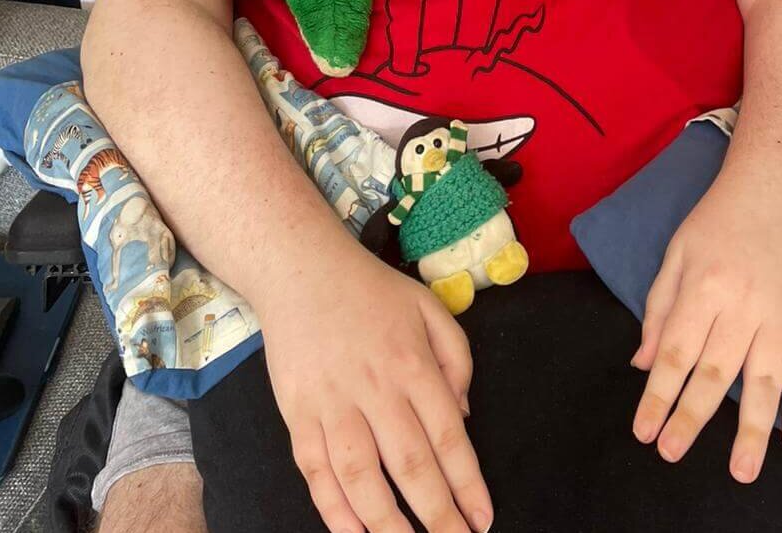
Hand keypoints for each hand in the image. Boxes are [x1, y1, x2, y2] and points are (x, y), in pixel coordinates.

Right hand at [258, 244, 491, 532]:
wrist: (303, 272)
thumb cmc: (372, 292)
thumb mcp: (430, 308)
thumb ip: (457, 359)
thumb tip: (463, 419)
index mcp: (414, 364)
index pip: (448, 437)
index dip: (467, 484)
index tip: (483, 518)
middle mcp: (376, 389)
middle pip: (410, 465)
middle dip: (436, 517)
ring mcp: (333, 405)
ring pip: (361, 477)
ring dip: (386, 524)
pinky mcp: (298, 415)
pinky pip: (316, 472)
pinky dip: (333, 509)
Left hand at [631, 175, 781, 482]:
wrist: (776, 188)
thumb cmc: (718, 221)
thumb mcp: (676, 254)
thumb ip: (659, 309)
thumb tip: (643, 365)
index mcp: (704, 287)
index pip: (676, 352)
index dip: (659, 395)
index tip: (645, 431)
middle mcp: (743, 304)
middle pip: (716, 372)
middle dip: (693, 418)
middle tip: (674, 454)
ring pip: (767, 379)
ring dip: (754, 429)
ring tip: (742, 471)